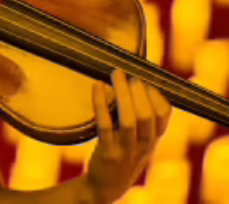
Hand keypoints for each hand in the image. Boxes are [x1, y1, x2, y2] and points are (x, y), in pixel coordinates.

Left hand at [83, 69, 171, 203]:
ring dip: (122, 94)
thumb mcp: (139, 139)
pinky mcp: (107, 153)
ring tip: (115, 74)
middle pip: (147, 115)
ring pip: (129, 120)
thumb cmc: (122, 154)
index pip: (163, 114)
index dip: (154, 93)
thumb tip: (130, 79)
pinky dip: (100, 103)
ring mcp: (125, 150)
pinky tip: (97, 86)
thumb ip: (141, 117)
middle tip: (127, 75)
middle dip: (138, 91)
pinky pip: (104, 125)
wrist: (105, 187)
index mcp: (153, 139)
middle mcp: (143, 145)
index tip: (142, 80)